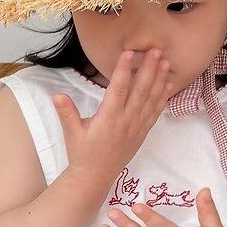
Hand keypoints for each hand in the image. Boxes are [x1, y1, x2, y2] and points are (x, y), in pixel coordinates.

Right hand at [52, 49, 174, 179]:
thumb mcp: (72, 132)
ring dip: (159, 79)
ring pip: (151, 99)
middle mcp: (126, 121)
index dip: (124, 70)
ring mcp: (136, 127)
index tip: (130, 52)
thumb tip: (57, 95)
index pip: (118, 89)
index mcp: (108, 118)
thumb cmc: (82, 154)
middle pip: (140, 90)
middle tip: (156, 50)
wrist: (95, 177)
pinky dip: (163, 98)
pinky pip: (155, 113)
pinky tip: (169, 85)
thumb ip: (67, 112)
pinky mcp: (142, 133)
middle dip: (149, 69)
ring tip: (166, 61)